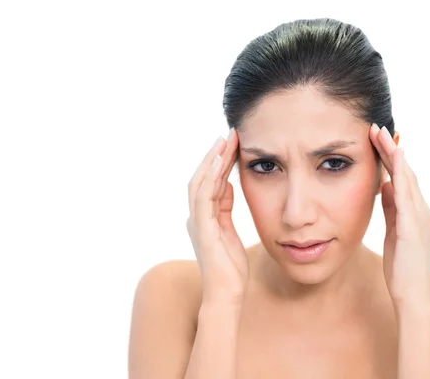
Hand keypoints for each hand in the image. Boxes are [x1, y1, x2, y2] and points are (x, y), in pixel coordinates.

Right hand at [186, 128, 248, 306]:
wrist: (226, 295)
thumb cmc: (230, 269)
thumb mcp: (230, 232)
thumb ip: (225, 209)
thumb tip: (227, 185)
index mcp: (204, 217)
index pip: (210, 182)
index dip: (220, 162)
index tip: (233, 143)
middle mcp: (196, 217)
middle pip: (202, 177)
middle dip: (215, 155)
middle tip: (230, 134)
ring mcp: (197, 223)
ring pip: (200, 183)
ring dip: (212, 161)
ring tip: (224, 141)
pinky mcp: (203, 230)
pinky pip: (204, 198)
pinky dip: (210, 178)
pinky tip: (219, 163)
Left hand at [369, 124, 429, 307]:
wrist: (412, 294)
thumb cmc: (402, 265)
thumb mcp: (394, 230)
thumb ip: (391, 208)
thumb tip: (384, 185)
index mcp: (414, 210)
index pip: (401, 176)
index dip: (390, 157)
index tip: (376, 138)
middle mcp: (420, 209)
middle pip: (405, 171)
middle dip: (390, 149)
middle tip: (376, 127)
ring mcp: (419, 217)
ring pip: (407, 179)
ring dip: (394, 156)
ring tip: (381, 135)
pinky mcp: (412, 227)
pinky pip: (406, 197)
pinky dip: (401, 178)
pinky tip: (394, 164)